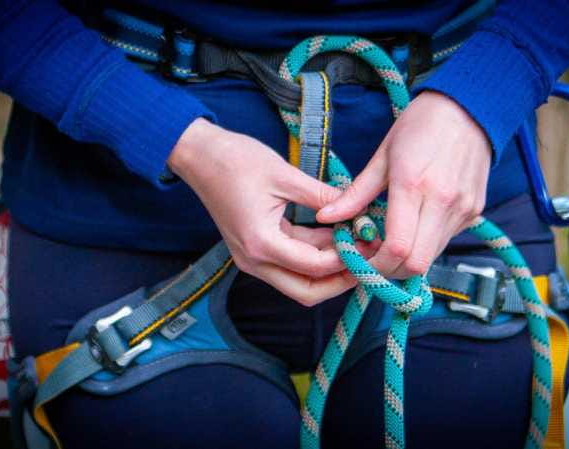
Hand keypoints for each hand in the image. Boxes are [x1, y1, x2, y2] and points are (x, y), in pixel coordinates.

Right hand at [169, 118, 373, 305]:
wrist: (198, 155)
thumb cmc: (235, 160)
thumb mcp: (285, 175)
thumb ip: (323, 198)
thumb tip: (358, 210)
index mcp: (261, 243)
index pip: (314, 267)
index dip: (347, 258)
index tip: (369, 241)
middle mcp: (255, 260)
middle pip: (307, 292)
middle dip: (340, 280)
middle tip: (368, 259)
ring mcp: (254, 258)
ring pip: (300, 281)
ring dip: (329, 269)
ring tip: (358, 245)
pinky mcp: (256, 249)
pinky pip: (292, 263)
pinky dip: (315, 255)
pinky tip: (337, 236)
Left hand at [317, 92, 490, 278]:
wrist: (471, 107)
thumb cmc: (421, 126)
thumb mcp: (382, 155)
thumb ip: (355, 193)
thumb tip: (325, 218)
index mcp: (414, 185)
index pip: (397, 247)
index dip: (376, 264)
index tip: (358, 259)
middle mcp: (443, 202)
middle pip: (416, 264)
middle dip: (389, 270)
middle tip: (370, 259)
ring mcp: (463, 210)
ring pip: (431, 257)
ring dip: (406, 260)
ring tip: (387, 244)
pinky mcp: (475, 213)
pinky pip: (444, 241)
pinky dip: (424, 245)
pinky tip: (411, 229)